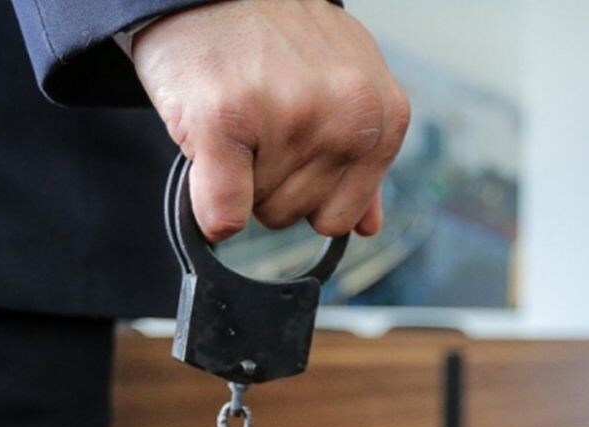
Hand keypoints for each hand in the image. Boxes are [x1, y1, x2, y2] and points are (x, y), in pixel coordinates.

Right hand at [132, 0, 409, 241]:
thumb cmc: (272, 40)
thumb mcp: (341, 86)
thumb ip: (360, 158)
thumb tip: (367, 225)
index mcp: (382, 115)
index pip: (342, 215)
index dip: (306, 190)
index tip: (286, 141)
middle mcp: (346, 117)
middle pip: (299, 216)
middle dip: (271, 182)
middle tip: (256, 121)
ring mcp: (289, 117)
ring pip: (259, 213)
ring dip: (239, 178)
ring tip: (238, 117)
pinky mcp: (227, 121)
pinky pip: (221, 211)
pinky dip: (206, 202)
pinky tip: (208, 149)